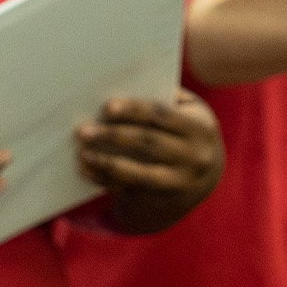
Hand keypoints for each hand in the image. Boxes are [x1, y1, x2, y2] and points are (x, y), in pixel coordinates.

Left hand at [75, 90, 222, 233]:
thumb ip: (165, 99)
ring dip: (107, 162)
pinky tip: (87, 171)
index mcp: (200, 127)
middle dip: (113, 135)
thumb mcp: (188, 112)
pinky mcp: (166, 198)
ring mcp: (182, 180)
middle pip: (148, 142)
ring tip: (82, 153)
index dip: (134, 110)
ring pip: (139, 172)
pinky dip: (106, 180)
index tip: (107, 107)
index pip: (162, 114)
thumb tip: (123, 87)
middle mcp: (196, 155)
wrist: (204, 177)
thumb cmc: (185, 133)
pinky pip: (132, 189)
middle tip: (83, 131)